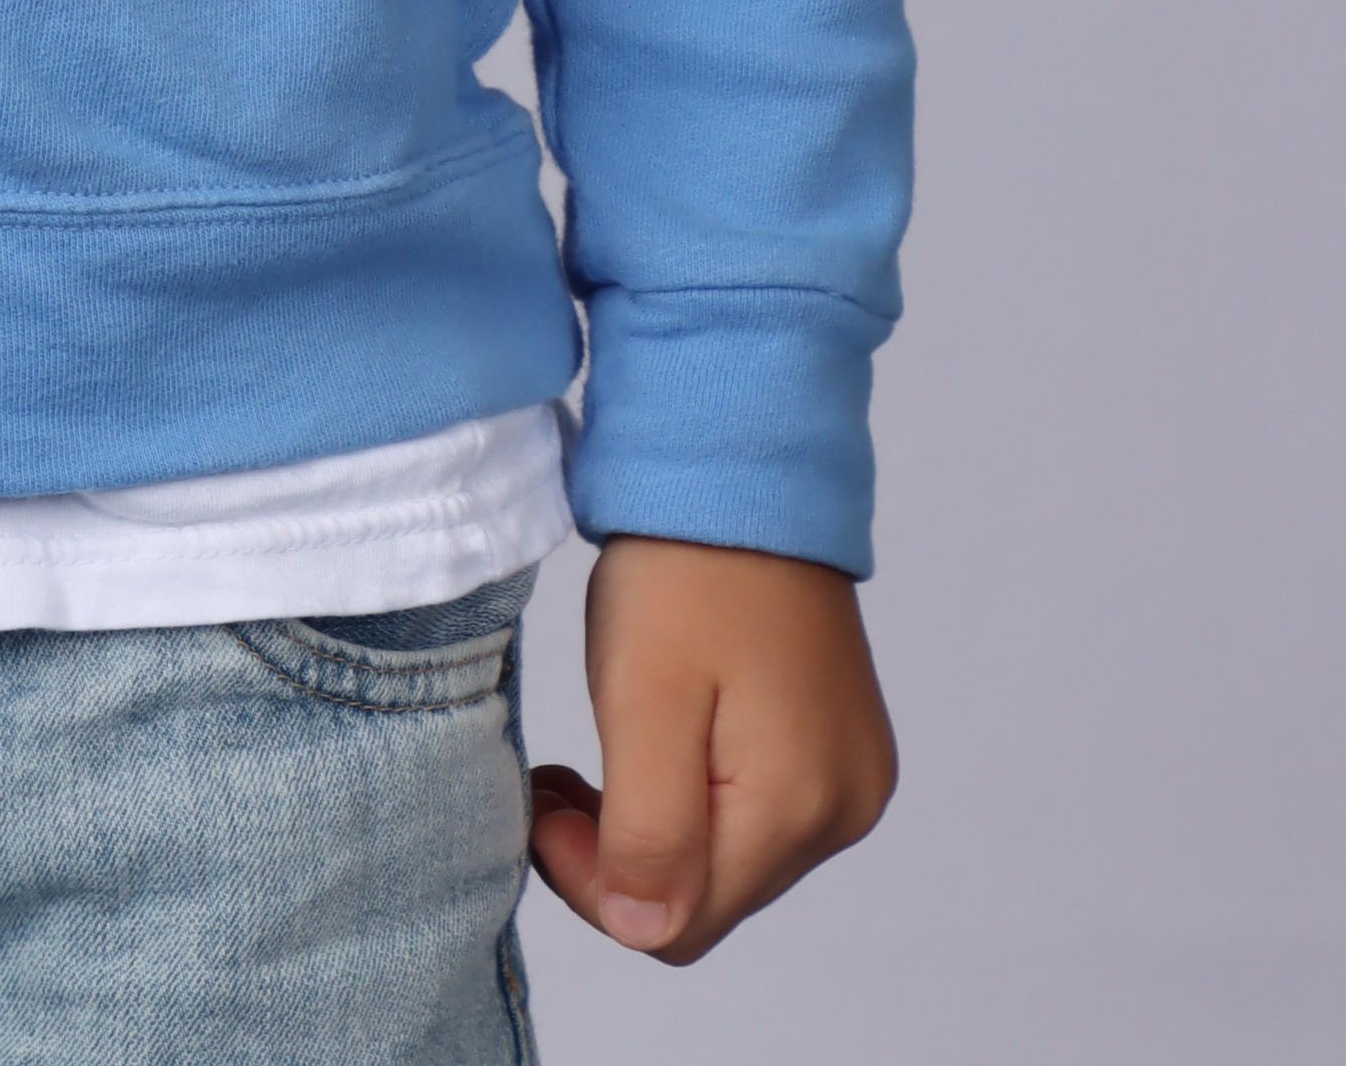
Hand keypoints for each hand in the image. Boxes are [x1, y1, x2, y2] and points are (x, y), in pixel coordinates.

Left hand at [527, 536, 894, 963]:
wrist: (742, 467)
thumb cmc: (686, 569)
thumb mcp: (642, 699)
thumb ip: (649, 830)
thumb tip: (646, 929)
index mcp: (798, 805)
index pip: (680, 921)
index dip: (596, 885)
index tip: (546, 804)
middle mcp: (844, 807)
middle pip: (710, 894)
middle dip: (622, 854)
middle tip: (557, 782)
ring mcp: (849, 774)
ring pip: (730, 856)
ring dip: (654, 824)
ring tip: (597, 756)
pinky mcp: (838, 743)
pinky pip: (757, 810)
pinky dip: (694, 793)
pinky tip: (656, 739)